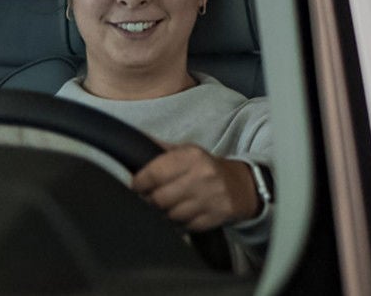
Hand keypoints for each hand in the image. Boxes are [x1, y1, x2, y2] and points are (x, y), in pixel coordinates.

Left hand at [131, 144, 258, 231]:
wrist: (241, 185)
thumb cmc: (206, 168)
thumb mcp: (186, 152)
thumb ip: (158, 150)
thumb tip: (129, 145)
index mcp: (192, 156)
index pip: (153, 174)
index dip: (139, 183)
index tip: (137, 186)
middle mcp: (203, 176)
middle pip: (159, 199)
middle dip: (150, 200)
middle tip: (151, 198)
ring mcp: (211, 198)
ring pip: (170, 216)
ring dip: (164, 213)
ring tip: (168, 205)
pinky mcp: (216, 216)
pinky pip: (184, 227)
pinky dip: (179, 223)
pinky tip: (183, 213)